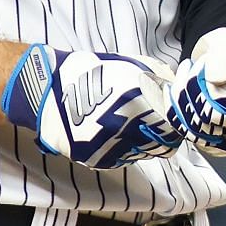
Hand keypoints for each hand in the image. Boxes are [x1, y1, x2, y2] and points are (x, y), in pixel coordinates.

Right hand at [1, 44, 181, 168]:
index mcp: (138, 104)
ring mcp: (112, 149)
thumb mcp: (129, 66)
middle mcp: (127, 131)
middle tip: (154, 123)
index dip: (174, 122)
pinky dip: (125, 149)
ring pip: (144, 154)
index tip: (171, 117)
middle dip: (162, 134)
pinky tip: (115, 133)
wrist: (49, 92)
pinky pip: (124, 159)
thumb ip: (157, 78)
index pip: (173, 128)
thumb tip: (176, 85)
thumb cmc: (89, 75)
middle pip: (162, 145)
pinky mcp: (99, 160)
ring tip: (130, 125)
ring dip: (143, 142)